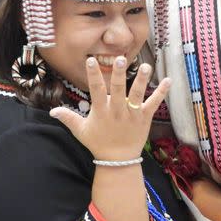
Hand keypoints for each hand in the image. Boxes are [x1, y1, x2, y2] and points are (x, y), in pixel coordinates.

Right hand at [50, 56, 170, 160]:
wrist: (118, 161)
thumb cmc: (98, 143)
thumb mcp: (81, 131)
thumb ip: (68, 118)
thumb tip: (51, 111)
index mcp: (101, 111)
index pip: (95, 90)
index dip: (93, 75)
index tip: (91, 60)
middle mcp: (117, 110)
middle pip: (118, 90)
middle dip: (119, 74)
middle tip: (120, 59)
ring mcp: (132, 114)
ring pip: (138, 95)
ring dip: (142, 80)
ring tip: (146, 66)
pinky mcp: (144, 118)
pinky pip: (154, 103)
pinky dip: (162, 92)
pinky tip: (169, 80)